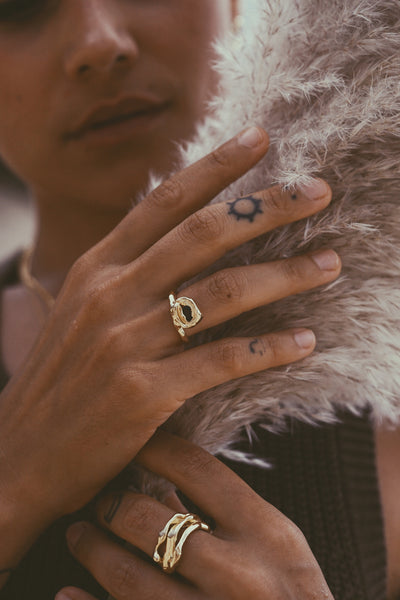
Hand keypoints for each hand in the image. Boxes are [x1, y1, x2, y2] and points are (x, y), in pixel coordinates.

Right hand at [0, 126, 339, 524]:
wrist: (20, 456)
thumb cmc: (60, 382)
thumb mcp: (82, 311)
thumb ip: (127, 274)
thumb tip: (183, 240)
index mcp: (96, 268)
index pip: (163, 201)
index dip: (215, 166)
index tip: (260, 138)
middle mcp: (111, 294)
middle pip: (203, 234)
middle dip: (266, 207)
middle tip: (320, 192)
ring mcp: (126, 343)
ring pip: (223, 293)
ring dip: (285, 275)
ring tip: (329, 264)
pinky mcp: (143, 394)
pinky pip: (221, 360)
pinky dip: (268, 348)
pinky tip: (304, 341)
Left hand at [58, 430, 333, 599]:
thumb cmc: (293, 598)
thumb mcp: (278, 547)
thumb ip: (228, 512)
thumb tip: (164, 477)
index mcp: (267, 533)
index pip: (196, 467)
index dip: (153, 448)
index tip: (132, 445)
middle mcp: (240, 575)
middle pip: (148, 517)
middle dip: (111, 503)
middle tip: (98, 500)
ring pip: (124, 573)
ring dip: (90, 548)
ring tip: (79, 535)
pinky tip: (68, 593)